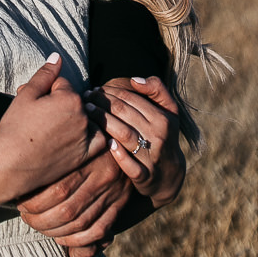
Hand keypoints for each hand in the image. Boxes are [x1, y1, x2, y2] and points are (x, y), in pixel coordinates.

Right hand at [0, 54, 91, 202]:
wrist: (12, 164)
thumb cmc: (16, 128)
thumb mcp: (26, 95)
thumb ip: (45, 74)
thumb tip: (58, 56)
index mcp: (70, 98)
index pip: (62, 85)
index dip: (48, 91)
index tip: (37, 102)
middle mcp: (83, 116)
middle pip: (74, 102)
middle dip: (59, 105)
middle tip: (40, 116)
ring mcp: (86, 137)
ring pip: (85, 119)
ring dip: (75, 120)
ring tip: (53, 129)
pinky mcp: (85, 156)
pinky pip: (98, 141)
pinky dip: (92, 137)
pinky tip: (81, 137)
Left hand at [16, 127, 133, 256]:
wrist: (121, 135)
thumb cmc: (80, 127)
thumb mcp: (69, 123)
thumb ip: (49, 130)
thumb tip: (23, 104)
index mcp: (88, 155)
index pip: (58, 188)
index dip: (34, 200)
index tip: (19, 198)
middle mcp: (102, 175)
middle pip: (67, 209)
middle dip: (40, 218)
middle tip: (24, 216)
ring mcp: (113, 191)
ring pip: (80, 223)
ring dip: (54, 231)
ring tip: (36, 225)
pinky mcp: (119, 203)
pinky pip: (98, 230)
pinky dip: (78, 240)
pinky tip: (61, 238)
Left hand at [86, 75, 184, 209]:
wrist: (170, 174)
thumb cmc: (164, 134)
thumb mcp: (169, 111)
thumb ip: (157, 89)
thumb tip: (134, 80)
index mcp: (163, 118)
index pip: (131, 98)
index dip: (111, 91)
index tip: (96, 89)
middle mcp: (158, 136)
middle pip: (125, 113)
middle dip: (102, 102)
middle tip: (86, 98)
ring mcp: (152, 157)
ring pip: (124, 134)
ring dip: (104, 121)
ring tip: (88, 112)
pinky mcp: (145, 176)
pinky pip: (130, 166)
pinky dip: (118, 154)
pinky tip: (106, 143)